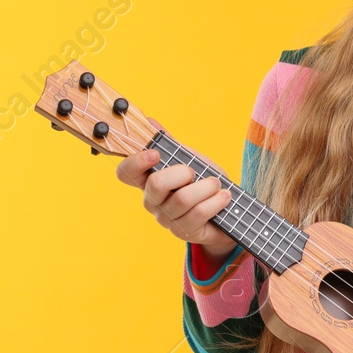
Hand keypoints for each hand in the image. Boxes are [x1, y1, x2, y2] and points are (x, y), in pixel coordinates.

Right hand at [115, 148, 237, 259]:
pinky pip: (199, 213)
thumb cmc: (202, 182)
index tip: (155, 153)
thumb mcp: (188, 159)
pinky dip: (216, 200)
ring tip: (216, 184)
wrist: (227, 209)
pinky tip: (224, 196)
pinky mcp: (184, 232)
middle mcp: (153, 202)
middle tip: (195, 172)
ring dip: (206, 187)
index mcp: (148, 181)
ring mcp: (167, 219)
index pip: (125, 173)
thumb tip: (150, 121)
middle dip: (182, 172)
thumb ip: (170, 144)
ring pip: (182, 199)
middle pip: (156, 184)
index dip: (135, 162)